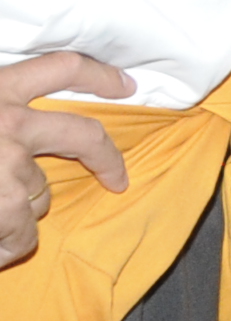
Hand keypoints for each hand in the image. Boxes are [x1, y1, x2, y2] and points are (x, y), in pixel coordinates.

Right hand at [0, 52, 133, 267]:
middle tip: (118, 178)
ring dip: (24, 215)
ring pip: (41, 194)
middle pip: (82, 135)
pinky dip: (12, 247)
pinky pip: (21, 233)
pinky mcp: (0, 204)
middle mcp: (8, 120)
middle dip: (107, 159)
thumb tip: (15, 128)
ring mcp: (6, 162)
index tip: (127, 85)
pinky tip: (0, 253)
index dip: (101, 74)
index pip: (63, 67)